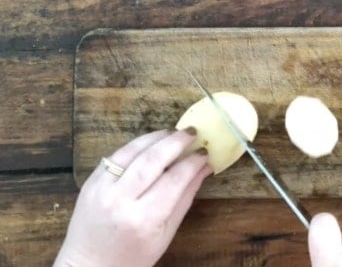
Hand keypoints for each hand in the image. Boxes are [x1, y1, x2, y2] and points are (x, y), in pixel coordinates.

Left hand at [54, 128, 211, 266]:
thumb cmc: (133, 257)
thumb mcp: (165, 234)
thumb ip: (185, 198)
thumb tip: (203, 169)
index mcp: (145, 219)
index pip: (175, 179)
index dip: (192, 162)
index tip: (204, 153)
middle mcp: (121, 200)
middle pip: (153, 159)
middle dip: (176, 142)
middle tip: (192, 132)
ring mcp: (101, 189)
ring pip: (132, 151)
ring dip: (155, 137)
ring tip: (173, 132)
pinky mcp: (90, 182)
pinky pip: (115, 156)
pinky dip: (135, 145)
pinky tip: (150, 142)